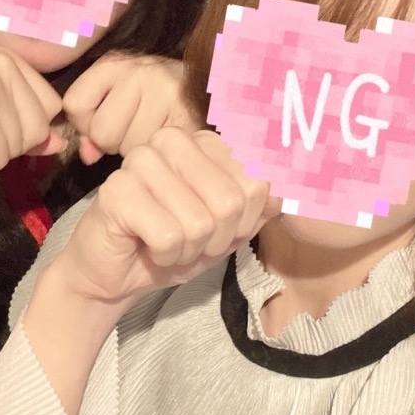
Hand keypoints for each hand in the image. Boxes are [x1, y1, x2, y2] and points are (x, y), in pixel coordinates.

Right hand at [53, 128, 281, 305]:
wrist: (116, 274)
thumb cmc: (174, 244)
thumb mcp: (230, 227)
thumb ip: (263, 202)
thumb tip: (297, 183)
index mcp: (204, 142)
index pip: (257, 181)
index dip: (244, 220)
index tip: (219, 228)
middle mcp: (173, 140)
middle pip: (231, 202)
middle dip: (216, 238)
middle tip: (190, 240)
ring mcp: (142, 160)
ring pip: (200, 222)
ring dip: (189, 249)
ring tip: (167, 243)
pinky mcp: (117, 189)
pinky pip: (170, 235)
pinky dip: (165, 255)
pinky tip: (147, 246)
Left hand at [63, 52, 199, 164]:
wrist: (211, 85)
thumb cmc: (155, 96)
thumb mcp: (118, 97)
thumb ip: (92, 126)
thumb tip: (88, 156)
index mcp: (115, 61)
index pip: (75, 103)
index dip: (84, 123)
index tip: (101, 122)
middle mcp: (140, 71)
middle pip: (101, 132)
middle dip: (112, 141)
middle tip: (133, 129)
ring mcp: (166, 92)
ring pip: (128, 147)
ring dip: (138, 149)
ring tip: (154, 130)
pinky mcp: (186, 116)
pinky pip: (155, 151)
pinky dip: (158, 153)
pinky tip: (167, 138)